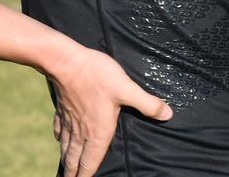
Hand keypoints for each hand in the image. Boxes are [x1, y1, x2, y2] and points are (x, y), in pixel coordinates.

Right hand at [47, 46, 171, 176]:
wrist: (66, 62)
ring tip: (66, 170)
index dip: (88, 174)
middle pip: (76, 158)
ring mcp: (70, 120)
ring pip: (67, 146)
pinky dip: (61, 139)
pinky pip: (60, 129)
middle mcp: (82, 130)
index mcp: (98, 130)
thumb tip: (168, 115)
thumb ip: (148, 104)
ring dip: (67, 160)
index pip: (92, 160)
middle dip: (74, 173)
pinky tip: (60, 141)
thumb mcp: (128, 89)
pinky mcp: (62, 109)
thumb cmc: (98, 76)